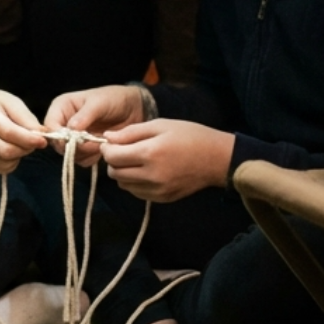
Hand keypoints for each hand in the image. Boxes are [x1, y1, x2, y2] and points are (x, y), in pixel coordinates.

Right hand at [0, 85, 46, 174]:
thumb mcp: (12, 102)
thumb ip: (27, 119)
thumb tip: (43, 136)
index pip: (8, 132)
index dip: (28, 140)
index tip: (43, 141)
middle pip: (5, 152)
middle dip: (25, 149)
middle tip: (33, 142)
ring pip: (4, 164)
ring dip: (19, 157)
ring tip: (19, 143)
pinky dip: (10, 163)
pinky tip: (9, 149)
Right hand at [43, 85, 150, 164]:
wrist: (133, 108)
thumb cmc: (114, 99)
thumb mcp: (100, 102)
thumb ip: (85, 115)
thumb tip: (71, 129)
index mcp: (62, 108)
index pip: (50, 126)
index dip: (58, 136)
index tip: (73, 141)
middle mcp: (64, 124)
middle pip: (58, 144)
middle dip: (75, 146)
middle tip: (94, 140)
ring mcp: (74, 138)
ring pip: (70, 155)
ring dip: (86, 152)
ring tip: (102, 140)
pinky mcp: (85, 149)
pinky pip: (82, 160)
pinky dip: (93, 157)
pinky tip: (103, 146)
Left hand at [99, 119, 234, 202]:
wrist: (216, 158)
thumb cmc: (190, 136)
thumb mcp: (160, 125)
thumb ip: (131, 132)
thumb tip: (108, 137)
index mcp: (150, 153)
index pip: (112, 157)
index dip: (106, 148)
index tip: (110, 142)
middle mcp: (151, 175)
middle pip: (115, 173)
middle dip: (113, 161)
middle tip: (122, 150)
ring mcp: (157, 190)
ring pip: (124, 185)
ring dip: (123, 172)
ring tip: (135, 160)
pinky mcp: (162, 199)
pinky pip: (137, 192)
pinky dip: (135, 182)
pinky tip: (146, 171)